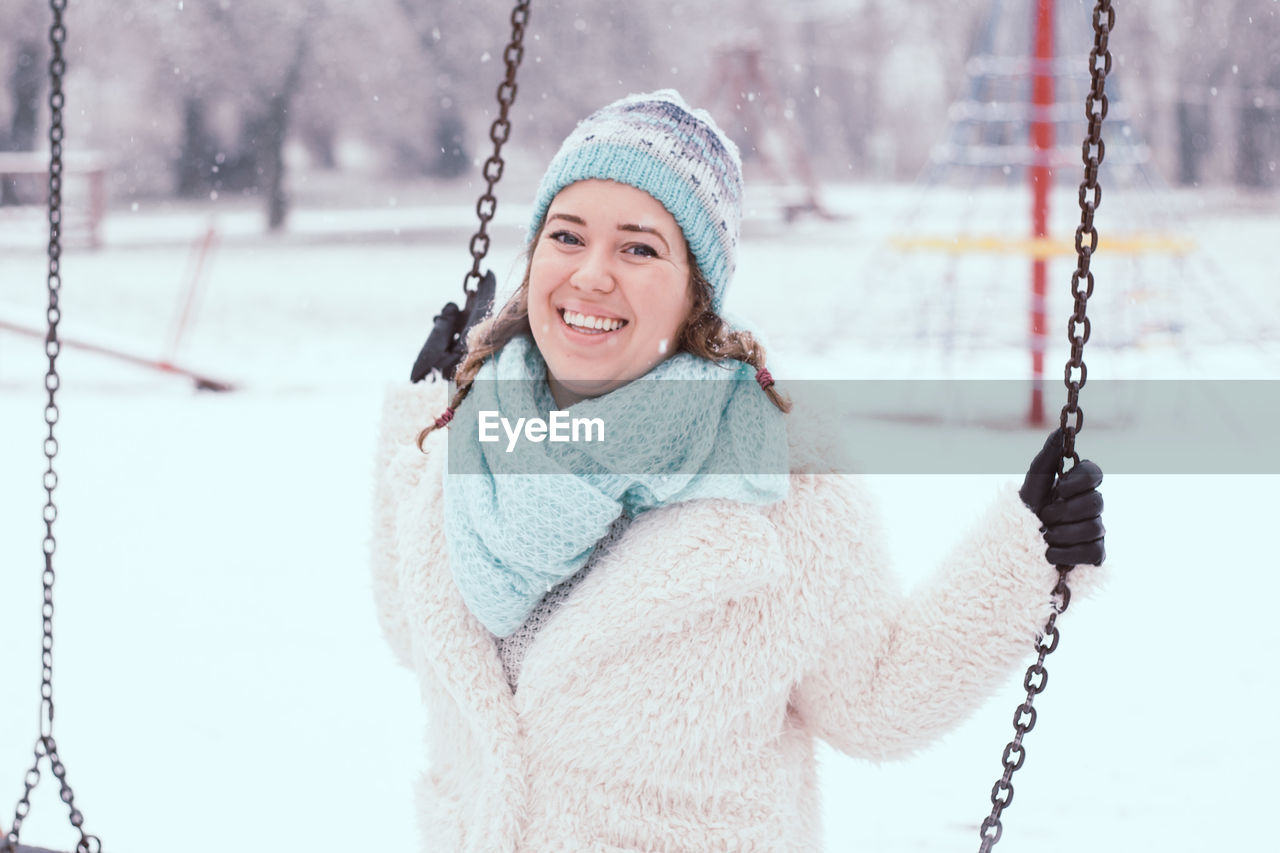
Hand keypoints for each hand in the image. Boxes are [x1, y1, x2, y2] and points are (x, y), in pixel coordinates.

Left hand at [1019, 429, 1105, 565]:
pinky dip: (1066, 554)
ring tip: (1044, 536)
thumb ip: (1048, 456)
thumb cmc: (1025, 511)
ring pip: (1094, 528)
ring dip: (1061, 534)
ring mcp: (1096, 530)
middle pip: (1096, 502)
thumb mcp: (1033, 483)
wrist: (1014, 545)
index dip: (1079, 481)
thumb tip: (1061, 429)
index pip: (1095, 473)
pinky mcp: (1095, 554)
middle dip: (1063, 512)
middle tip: (1045, 517)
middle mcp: (1091, 506)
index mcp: (1078, 486)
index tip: (1059, 488)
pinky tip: (1050, 554)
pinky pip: (1093, 552)